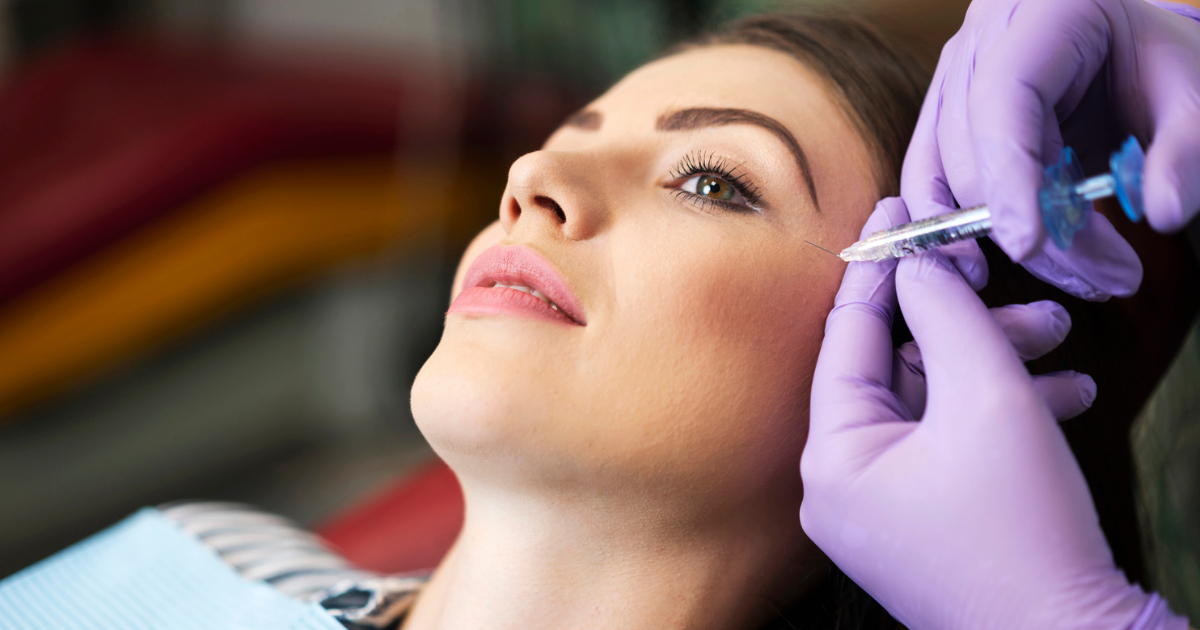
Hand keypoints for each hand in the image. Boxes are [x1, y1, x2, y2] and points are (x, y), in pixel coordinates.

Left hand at [799, 200, 1188, 628]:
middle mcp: (844, 485)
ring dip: (996, 365)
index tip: (901, 208)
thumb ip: (947, 314)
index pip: (846, 337)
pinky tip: (1066, 391)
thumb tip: (918, 261)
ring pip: (935, 404)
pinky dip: (1003, 414)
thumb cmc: (1025, 531)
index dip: (880, 267)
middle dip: (963, 324)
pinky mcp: (929, 522)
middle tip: (1008, 280)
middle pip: (896, 369)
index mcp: (831, 458)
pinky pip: (954, 446)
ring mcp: (885, 509)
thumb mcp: (987, 397)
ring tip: (1058, 336)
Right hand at [903, 0, 1199, 300]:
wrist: (1129, 54)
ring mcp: (951, 77)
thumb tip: (1165, 213)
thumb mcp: (1194, 96)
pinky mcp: (941, 116)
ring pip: (940, 173)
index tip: (1029, 244)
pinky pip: (928, 180)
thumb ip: (1187, 150)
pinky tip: (986, 267)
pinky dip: (952, 228)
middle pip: (971, 147)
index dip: (1010, 174)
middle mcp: (980, 40)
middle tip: (1106, 279)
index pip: (1004, 96)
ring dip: (993, 239)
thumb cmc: (1157, 66)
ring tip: (1075, 280)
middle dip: (1028, 225)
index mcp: (1043, 12)